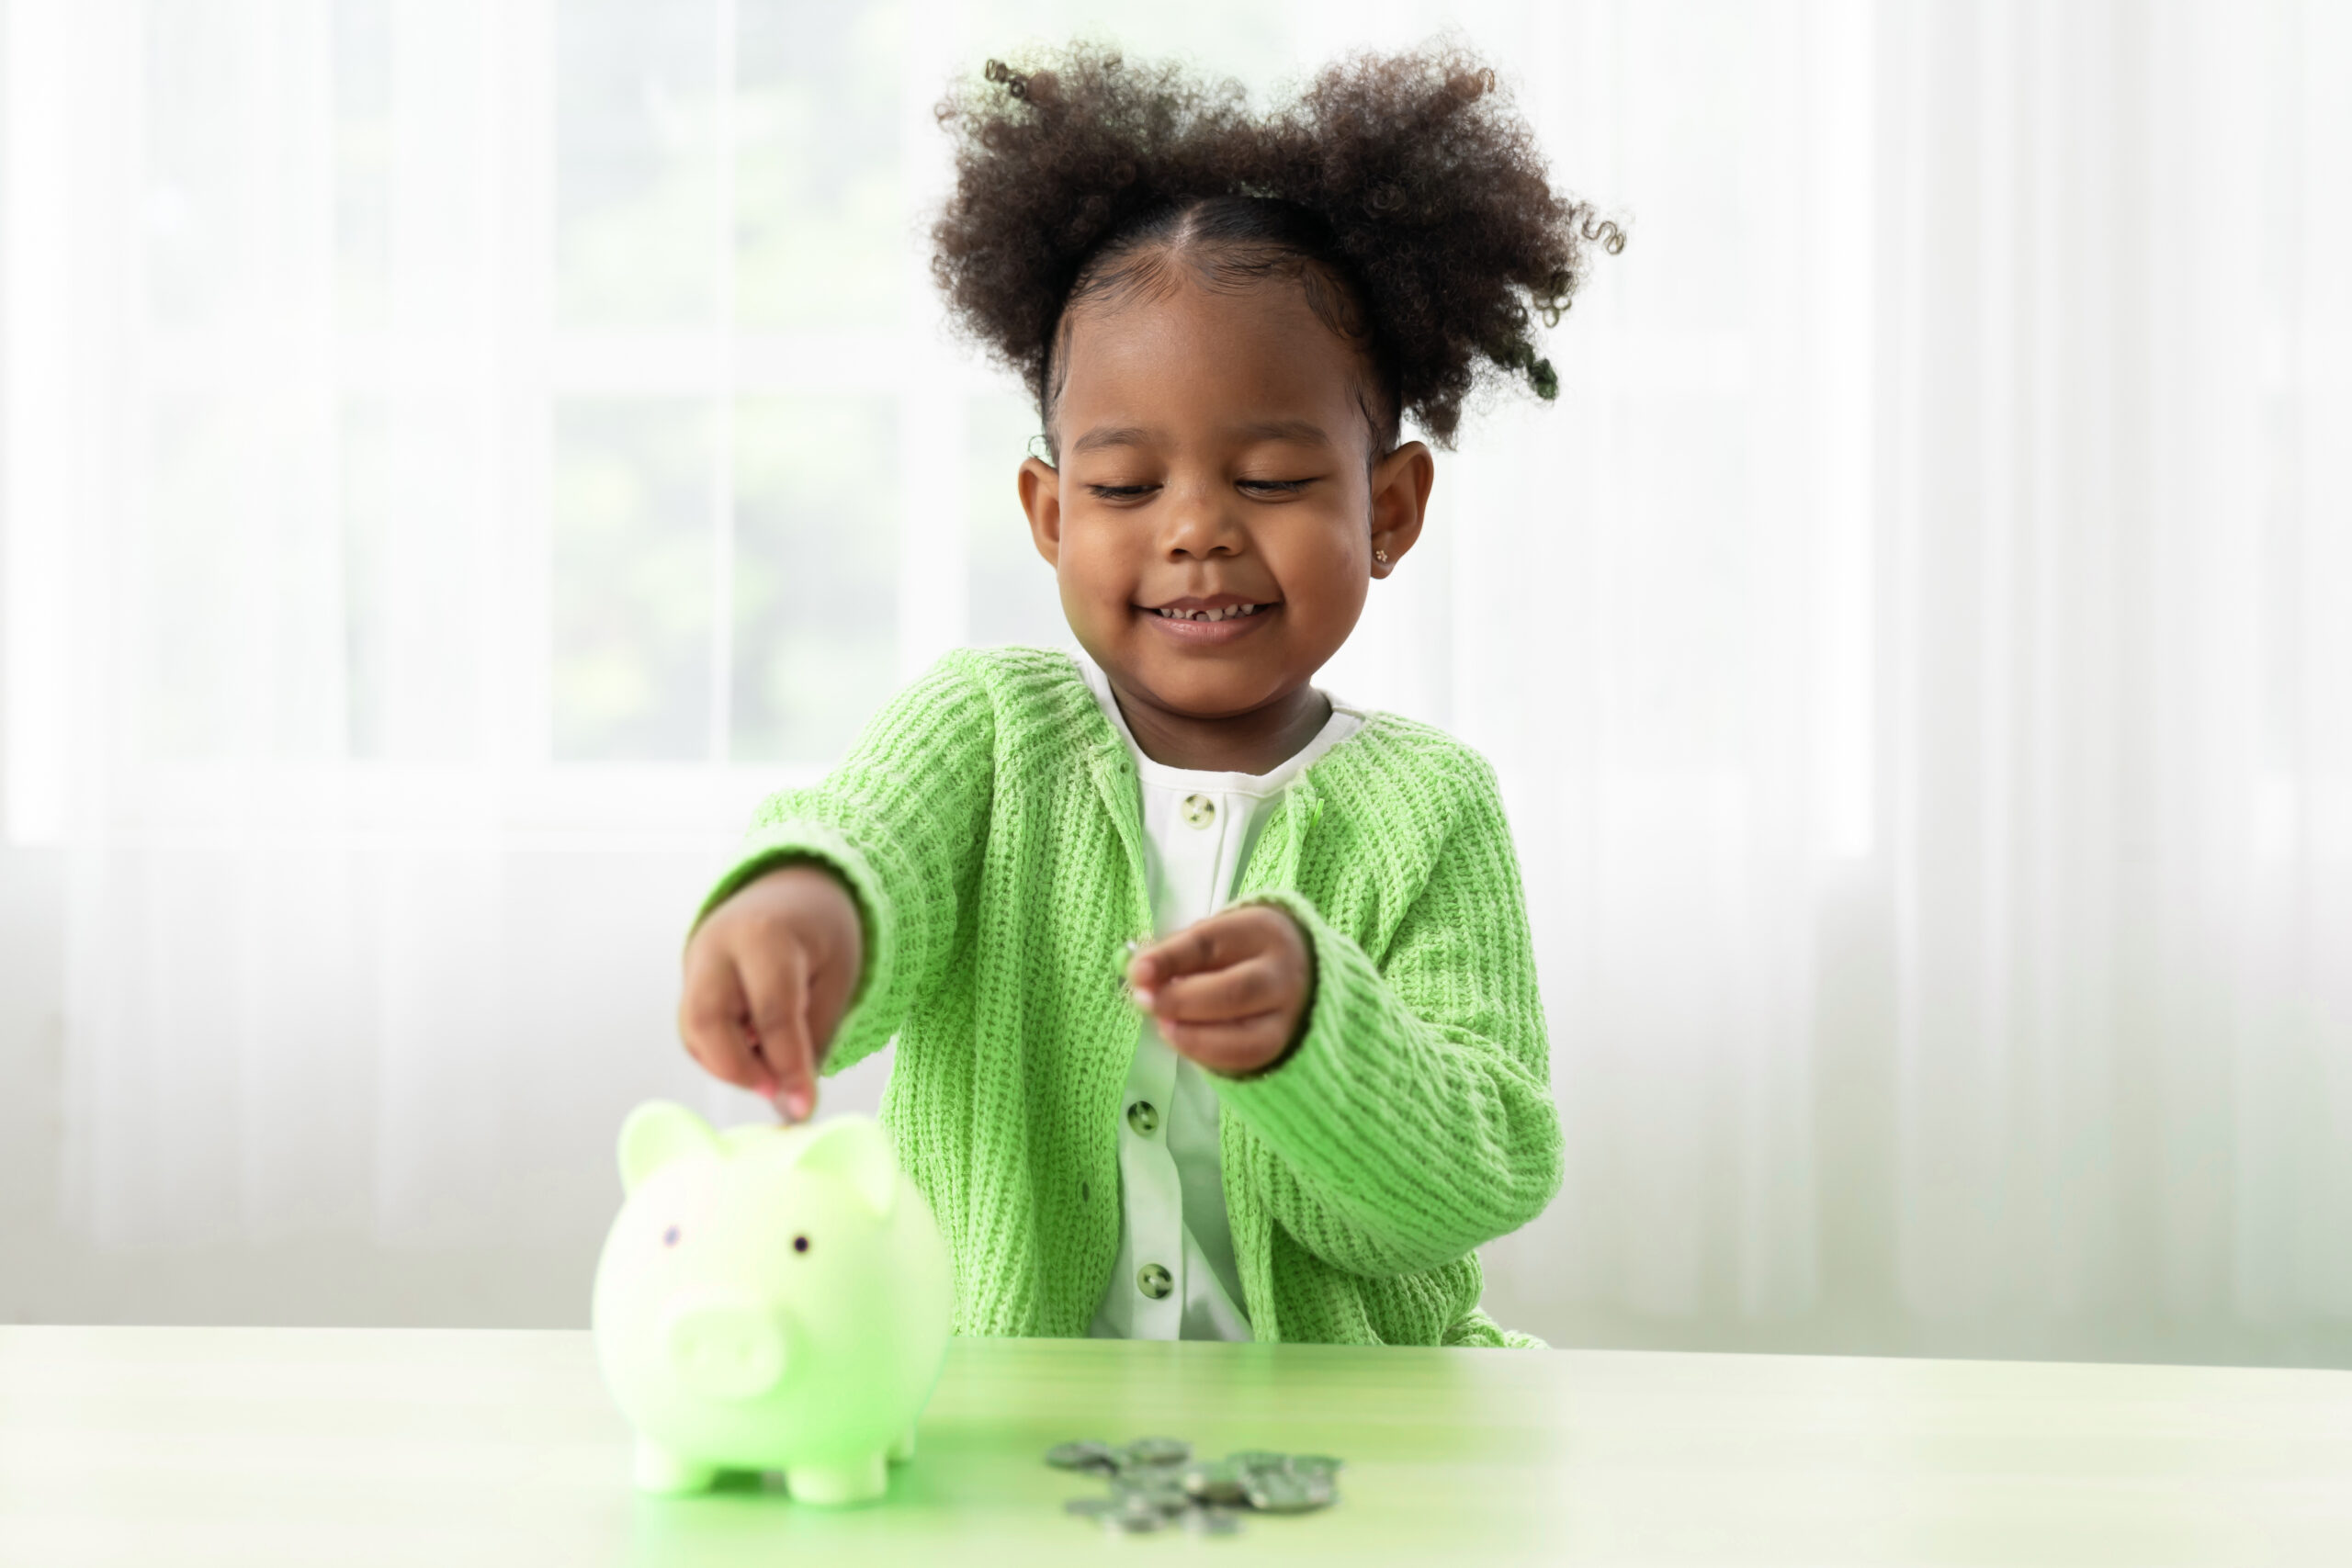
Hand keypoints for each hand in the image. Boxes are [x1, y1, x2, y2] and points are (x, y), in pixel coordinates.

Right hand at [678, 863, 863, 1122]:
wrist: (792, 893)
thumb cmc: (822, 936)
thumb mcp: (836, 979)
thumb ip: (814, 1042)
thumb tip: (794, 1108)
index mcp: (765, 935)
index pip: (772, 1012)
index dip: (788, 1066)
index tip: (803, 1107)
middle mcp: (717, 947)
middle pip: (709, 1022)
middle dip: (740, 1070)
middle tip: (777, 1091)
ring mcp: (694, 965)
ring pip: (693, 1033)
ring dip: (730, 1066)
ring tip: (772, 1067)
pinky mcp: (688, 984)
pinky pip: (694, 1033)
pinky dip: (722, 1054)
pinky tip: (755, 1049)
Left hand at [1126, 904, 1311, 1075]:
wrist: (1294, 971)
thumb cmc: (1237, 951)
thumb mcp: (1212, 937)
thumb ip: (1175, 954)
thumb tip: (1137, 974)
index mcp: (1260, 931)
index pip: (1210, 943)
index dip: (1170, 958)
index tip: (1136, 972)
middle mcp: (1281, 973)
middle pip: (1234, 991)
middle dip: (1181, 1001)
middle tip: (1144, 1002)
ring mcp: (1287, 1015)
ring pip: (1242, 1035)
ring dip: (1191, 1034)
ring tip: (1162, 1024)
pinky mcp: (1280, 1046)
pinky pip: (1241, 1059)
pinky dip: (1203, 1053)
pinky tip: (1179, 1038)